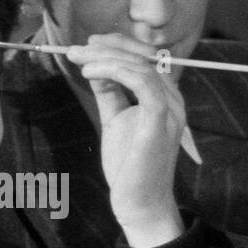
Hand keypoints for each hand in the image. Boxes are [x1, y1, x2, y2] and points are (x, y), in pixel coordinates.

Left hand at [66, 34, 184, 247]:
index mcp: (164, 98)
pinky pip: (143, 82)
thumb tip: (95, 68)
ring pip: (141, 65)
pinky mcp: (160, 120)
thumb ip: (110, 93)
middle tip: (74, 49)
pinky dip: (115, 70)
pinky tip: (91, 73)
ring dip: (106, 57)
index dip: (116, 44)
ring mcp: (170, 109)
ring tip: (79, 60)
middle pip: (142, 57)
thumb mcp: (116, 120)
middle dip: (106, 47)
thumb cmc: (129, 167)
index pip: (144, 58)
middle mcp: (173, 99)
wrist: (140, 203)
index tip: (87, 44)